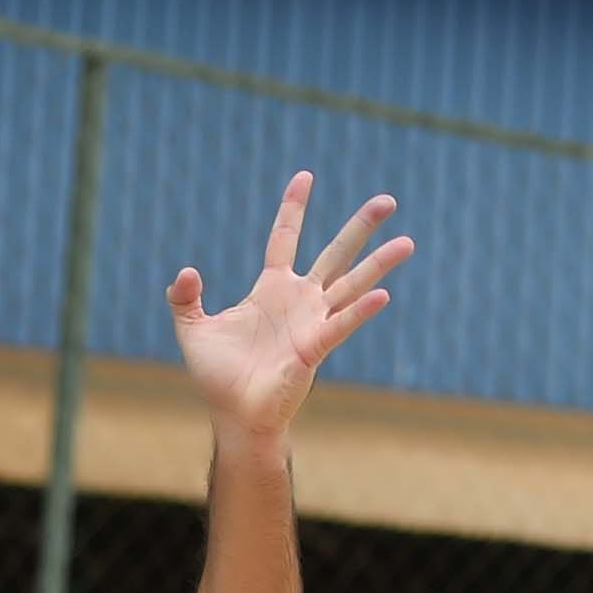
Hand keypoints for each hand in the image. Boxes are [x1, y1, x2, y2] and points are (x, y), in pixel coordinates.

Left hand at [165, 174, 411, 446]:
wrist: (234, 416)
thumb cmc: (218, 377)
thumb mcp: (193, 330)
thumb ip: (185, 299)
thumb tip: (186, 272)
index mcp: (272, 289)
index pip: (284, 238)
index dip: (294, 208)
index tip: (305, 176)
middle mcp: (300, 300)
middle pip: (336, 254)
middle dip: (361, 227)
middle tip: (388, 200)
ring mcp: (312, 322)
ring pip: (352, 284)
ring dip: (379, 264)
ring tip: (407, 242)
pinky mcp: (315, 348)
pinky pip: (341, 325)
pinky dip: (360, 311)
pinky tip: (383, 295)